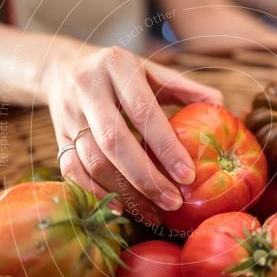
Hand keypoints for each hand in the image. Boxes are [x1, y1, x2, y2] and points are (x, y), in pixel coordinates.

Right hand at [44, 46, 222, 223]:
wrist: (62, 68)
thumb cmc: (121, 74)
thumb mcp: (151, 71)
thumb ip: (184, 88)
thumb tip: (221, 104)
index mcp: (116, 64)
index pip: (142, 111)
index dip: (165, 146)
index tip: (188, 175)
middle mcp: (86, 87)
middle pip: (113, 141)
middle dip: (145, 177)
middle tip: (173, 202)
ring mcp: (67, 114)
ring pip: (92, 160)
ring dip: (124, 191)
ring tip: (154, 212)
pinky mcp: (56, 136)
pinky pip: (72, 171)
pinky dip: (96, 193)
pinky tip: (122, 208)